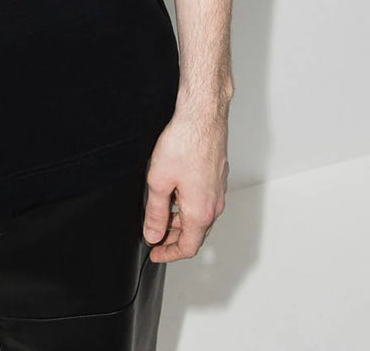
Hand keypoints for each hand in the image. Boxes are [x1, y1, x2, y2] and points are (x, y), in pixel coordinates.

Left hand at [143, 102, 229, 261]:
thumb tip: (153, 234)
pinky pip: (204, 200)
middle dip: (173, 239)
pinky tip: (174, 193)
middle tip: (155, 236)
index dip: (168, 254)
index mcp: (200, 212)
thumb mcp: (159, 182)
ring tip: (161, 214)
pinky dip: (188, 206)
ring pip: (200, 217)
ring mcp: (218, 190)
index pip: (187, 247)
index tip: (155, 253)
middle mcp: (214, 205)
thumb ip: (155, 213)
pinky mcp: (217, 176)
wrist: (202, 117)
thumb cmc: (184, 144)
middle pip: (195, 234)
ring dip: (181, 222)